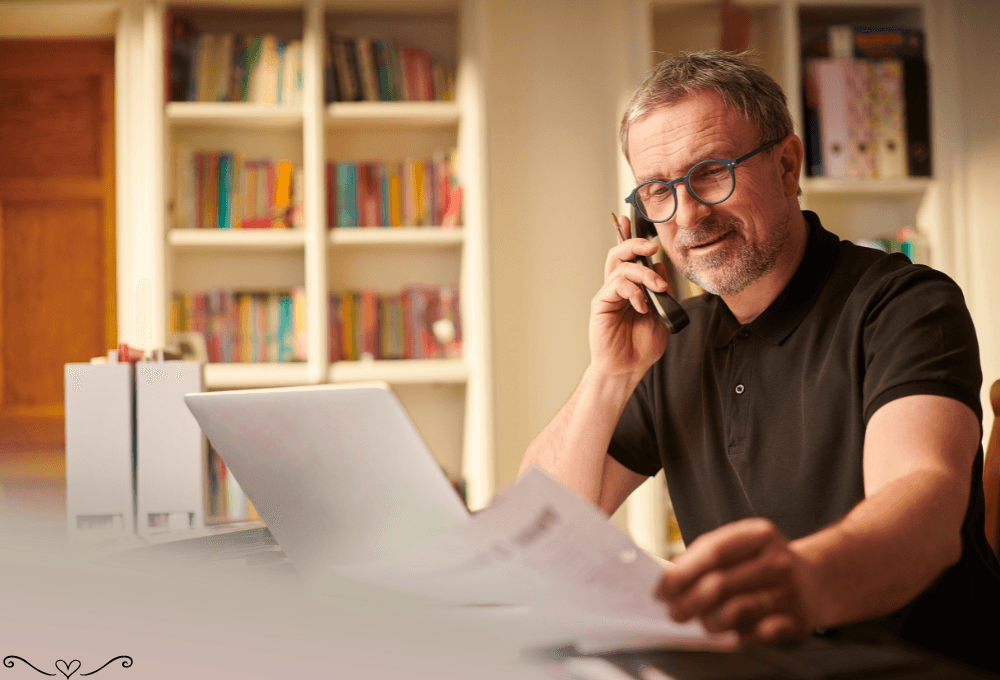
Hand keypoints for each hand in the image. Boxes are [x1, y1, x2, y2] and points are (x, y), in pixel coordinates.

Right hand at [589, 214, 670, 377]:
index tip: (631, 221)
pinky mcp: (601, 303)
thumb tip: (660, 268)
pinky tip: (643, 307)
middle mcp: (617, 288)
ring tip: (658, 289)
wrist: (628, 368)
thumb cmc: (641, 346)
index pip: (629, 257)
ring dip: (644, 274)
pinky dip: (635, 292)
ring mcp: (608, 295)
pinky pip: (617, 285)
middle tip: (652, 246)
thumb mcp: (661, 314)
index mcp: (631, 288)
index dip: (629, 237)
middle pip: (620, 254)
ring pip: (621, 266)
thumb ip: (660, 290)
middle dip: (634, 243)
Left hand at [655, 518, 817, 643]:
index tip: (663, 588)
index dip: (682, 572)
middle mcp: (776, 560)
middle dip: (688, 602)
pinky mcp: (798, 620)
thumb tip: (672, 580)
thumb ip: (710, 557)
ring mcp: (789, 590)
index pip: (712, 551)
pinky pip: (763, 633)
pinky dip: (742, 636)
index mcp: (758, 535)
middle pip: (719, 583)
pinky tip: (731, 635)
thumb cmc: (767, 563)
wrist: (819, 580)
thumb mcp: (744, 546)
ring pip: (737, 609)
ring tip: (699, 623)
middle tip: (674, 612)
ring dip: (709, 621)